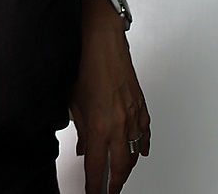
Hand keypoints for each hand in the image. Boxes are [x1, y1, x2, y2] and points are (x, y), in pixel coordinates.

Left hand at [70, 3, 150, 193]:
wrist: (101, 40)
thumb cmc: (84, 64)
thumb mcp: (74, 101)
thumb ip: (81, 130)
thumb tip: (84, 149)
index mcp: (99, 125)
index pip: (97, 167)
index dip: (93, 185)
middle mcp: (119, 124)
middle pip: (120, 166)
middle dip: (113, 184)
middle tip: (106, 192)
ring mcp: (132, 115)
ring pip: (134, 152)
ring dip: (127, 167)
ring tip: (118, 176)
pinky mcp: (140, 105)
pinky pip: (144, 133)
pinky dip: (142, 145)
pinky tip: (140, 152)